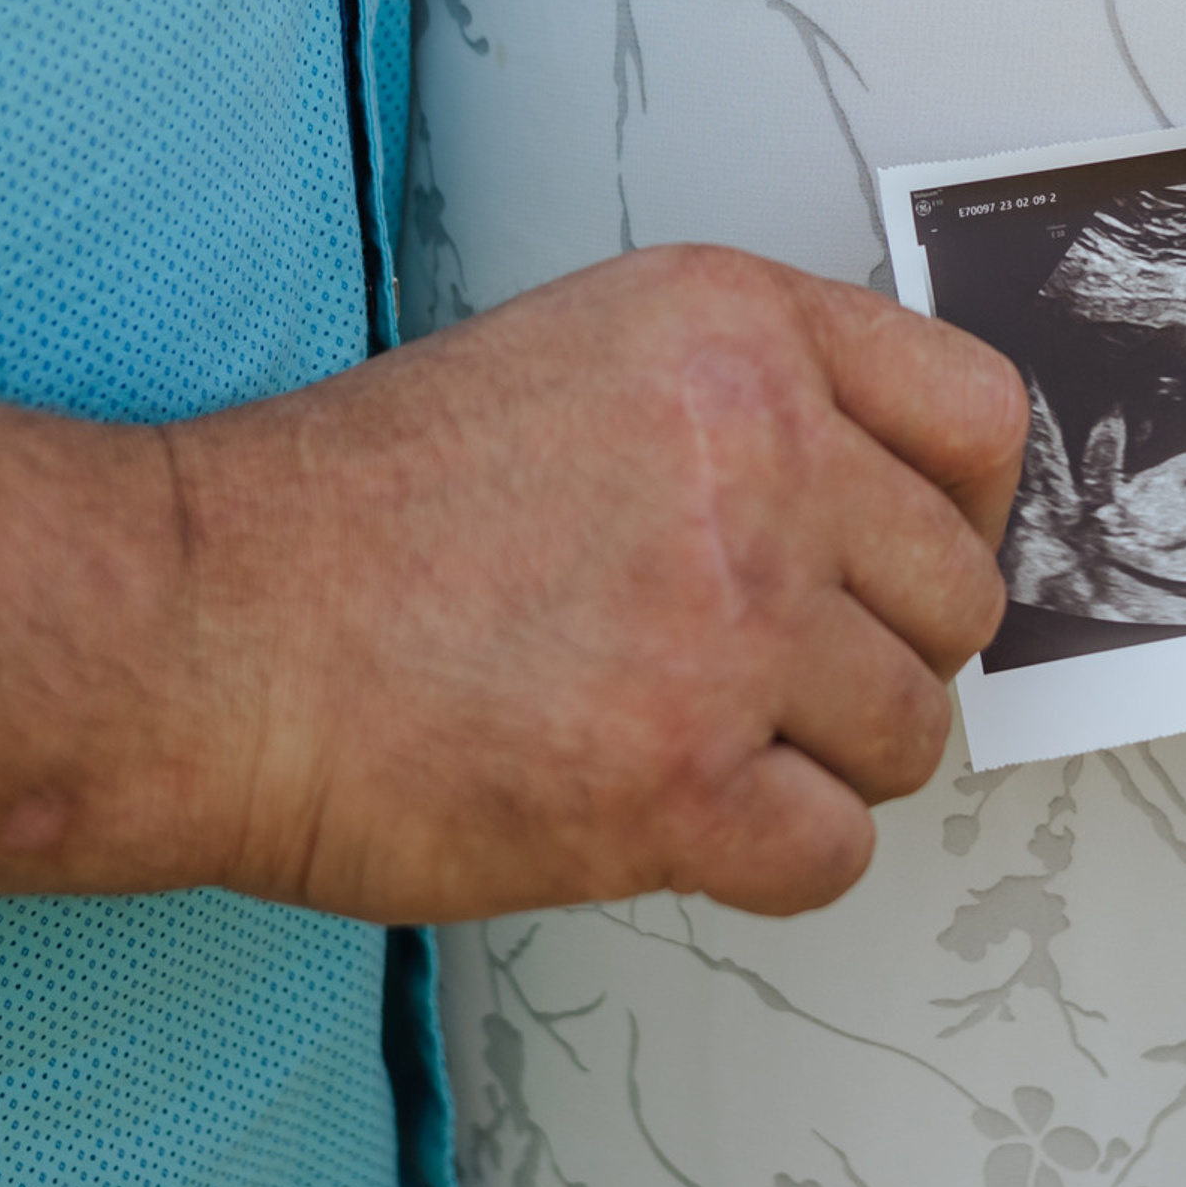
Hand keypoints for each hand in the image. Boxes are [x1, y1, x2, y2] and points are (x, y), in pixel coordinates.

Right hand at [172, 245, 1023, 923]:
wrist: (206, 624)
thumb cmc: (356, 507)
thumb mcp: (580, 358)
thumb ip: (746, 405)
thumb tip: (883, 512)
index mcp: (736, 331)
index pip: (979, 415)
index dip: (970, 509)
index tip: (926, 558)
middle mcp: (759, 458)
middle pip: (960, 595)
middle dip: (888, 650)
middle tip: (782, 674)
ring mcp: (729, 622)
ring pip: (913, 733)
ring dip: (826, 759)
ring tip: (703, 738)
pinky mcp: (679, 782)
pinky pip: (836, 851)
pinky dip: (773, 855)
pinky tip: (679, 814)